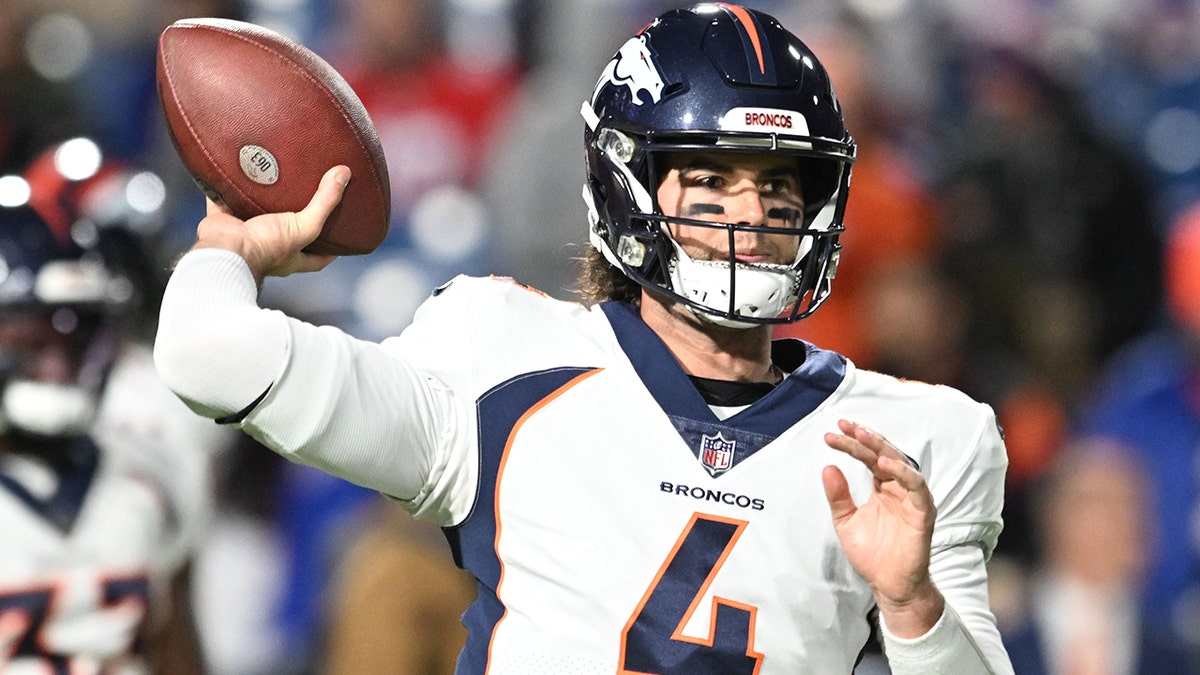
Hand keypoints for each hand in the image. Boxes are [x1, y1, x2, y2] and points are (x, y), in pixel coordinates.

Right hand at [194, 165, 349, 283]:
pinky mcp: (224, 219)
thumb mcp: (304, 227)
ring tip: (278, 177)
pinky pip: (225, 199)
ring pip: (257, 213)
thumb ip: (324, 202)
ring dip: (264, 199)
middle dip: (296, 218)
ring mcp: (245, 233)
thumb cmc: (266, 247)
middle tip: (308, 197)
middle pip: (288, 232)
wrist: (225, 249)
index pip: (318, 258)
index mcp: (291, 257)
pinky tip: (238, 169)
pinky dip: (229, 186)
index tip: (343, 235)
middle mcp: (269, 247)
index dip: (332, 249)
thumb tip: (344, 175)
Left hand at [822, 418, 943, 637]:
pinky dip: (902, 473)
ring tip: (862, 435)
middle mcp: (898, 488)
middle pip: (883, 455)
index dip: (851, 444)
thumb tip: (827, 467)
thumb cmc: (872, 554)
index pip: (867, 458)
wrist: (888, 584)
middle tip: (845, 426)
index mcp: (882, 488)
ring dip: (882, 448)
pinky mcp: (922, 512)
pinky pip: (917, 487)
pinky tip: (883, 464)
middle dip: (865, 438)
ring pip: (901, 464)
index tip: (831, 434)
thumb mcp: (846, 521)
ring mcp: (911, 498)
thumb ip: (838, 496)